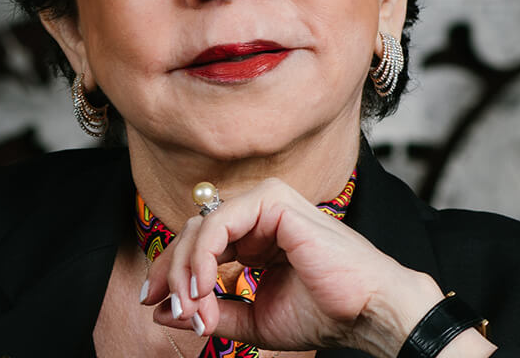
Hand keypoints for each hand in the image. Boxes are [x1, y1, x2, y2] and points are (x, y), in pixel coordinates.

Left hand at [141, 178, 453, 355]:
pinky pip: (218, 222)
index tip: (152, 303)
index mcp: (255, 237)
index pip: (198, 245)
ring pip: (201, 227)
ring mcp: (265, 202)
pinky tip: (201, 285)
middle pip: (192, 233)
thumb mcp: (253, 319)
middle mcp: (258, 215)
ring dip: (186, 270)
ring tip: (192, 306)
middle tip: (171, 308)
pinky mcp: (272, 200)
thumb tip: (161, 311)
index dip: (170, 272)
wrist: (367, 312)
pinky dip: (202, 255)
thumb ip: (211, 311)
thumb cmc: (323, 314)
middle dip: (172, 273)